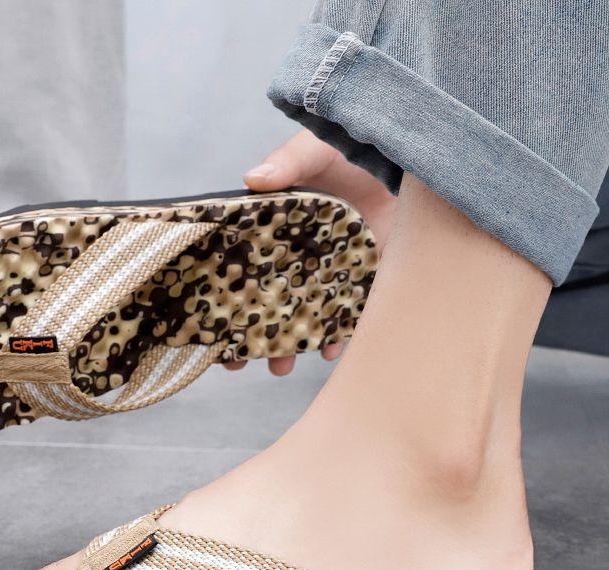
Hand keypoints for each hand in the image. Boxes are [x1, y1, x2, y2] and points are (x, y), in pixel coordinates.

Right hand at [227, 130, 395, 375]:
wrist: (411, 159)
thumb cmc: (354, 150)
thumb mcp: (317, 150)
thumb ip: (289, 163)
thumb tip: (251, 178)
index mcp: (276, 230)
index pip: (243, 270)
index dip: (225, 299)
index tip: (210, 329)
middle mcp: (298, 257)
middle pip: (268, 303)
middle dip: (252, 336)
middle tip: (240, 363)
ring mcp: (330, 272)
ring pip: (304, 317)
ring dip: (291, 345)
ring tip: (280, 368)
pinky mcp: (364, 280)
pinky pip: (347, 316)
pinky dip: (339, 336)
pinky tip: (331, 351)